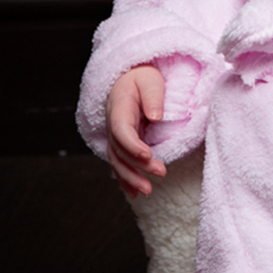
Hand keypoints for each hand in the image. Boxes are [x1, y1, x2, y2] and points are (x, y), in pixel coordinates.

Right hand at [105, 65, 166, 198]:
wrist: (129, 78)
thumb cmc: (142, 78)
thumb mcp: (150, 80)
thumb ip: (153, 96)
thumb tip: (156, 116)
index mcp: (118, 108)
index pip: (121, 129)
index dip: (132, 144)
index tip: (147, 154)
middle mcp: (113, 125)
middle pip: (120, 150)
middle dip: (137, 165)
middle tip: (160, 173)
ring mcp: (115, 135)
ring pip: (117, 161)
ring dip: (131, 178)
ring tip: (147, 190)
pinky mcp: (121, 143)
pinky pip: (120, 163)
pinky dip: (125, 179)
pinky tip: (134, 193)